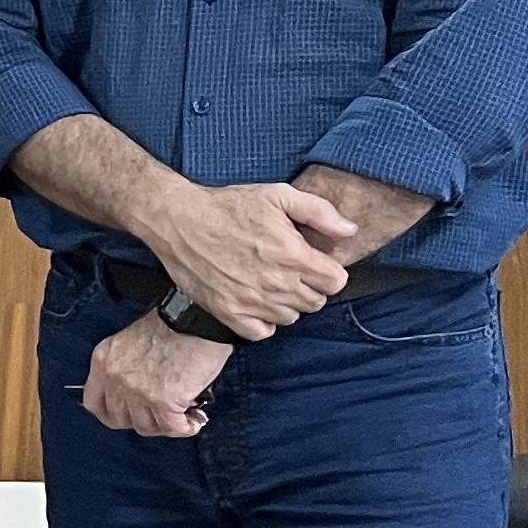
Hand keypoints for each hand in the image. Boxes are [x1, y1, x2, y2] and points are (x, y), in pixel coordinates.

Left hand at [78, 311, 232, 437]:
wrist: (198, 318)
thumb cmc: (173, 324)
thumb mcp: (132, 341)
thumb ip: (126, 367)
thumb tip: (135, 395)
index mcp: (104, 360)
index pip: (93, 403)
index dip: (111, 414)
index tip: (126, 415)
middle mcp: (116, 378)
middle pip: (119, 419)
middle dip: (141, 420)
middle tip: (158, 415)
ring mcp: (139, 392)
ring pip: (146, 427)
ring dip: (164, 424)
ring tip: (181, 414)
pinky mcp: (165, 402)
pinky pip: (172, 428)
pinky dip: (186, 427)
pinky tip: (194, 421)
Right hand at [140, 179, 353, 336]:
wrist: (179, 221)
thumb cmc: (228, 206)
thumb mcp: (278, 195)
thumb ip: (319, 212)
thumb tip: (349, 231)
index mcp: (292, 254)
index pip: (336, 282)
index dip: (329, 271)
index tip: (315, 263)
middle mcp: (275, 283)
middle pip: (316, 302)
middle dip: (309, 286)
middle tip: (290, 270)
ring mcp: (251, 301)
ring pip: (291, 317)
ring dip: (287, 303)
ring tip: (271, 282)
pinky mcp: (228, 313)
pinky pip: (262, 331)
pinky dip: (264, 321)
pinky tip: (256, 301)